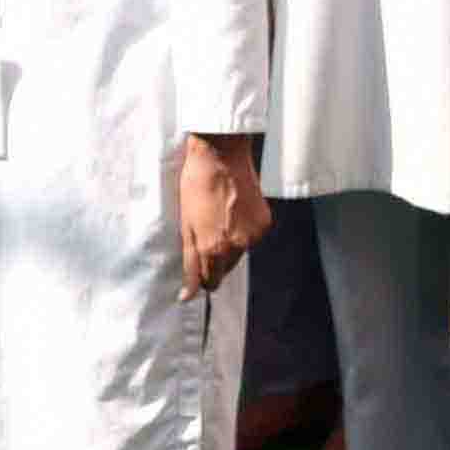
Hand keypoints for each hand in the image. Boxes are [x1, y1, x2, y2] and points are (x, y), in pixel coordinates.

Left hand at [172, 136, 267, 297]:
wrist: (220, 155)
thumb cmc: (196, 185)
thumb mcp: (185, 226)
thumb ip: (190, 264)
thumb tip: (187, 295)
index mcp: (213, 249)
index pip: (211, 281)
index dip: (203, 274)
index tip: (199, 263)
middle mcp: (237, 246)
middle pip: (226, 268)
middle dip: (216, 257)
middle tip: (206, 230)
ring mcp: (253, 234)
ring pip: (240, 253)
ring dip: (230, 243)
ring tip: (219, 216)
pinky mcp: (264, 222)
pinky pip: (252, 237)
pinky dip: (243, 230)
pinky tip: (233, 211)